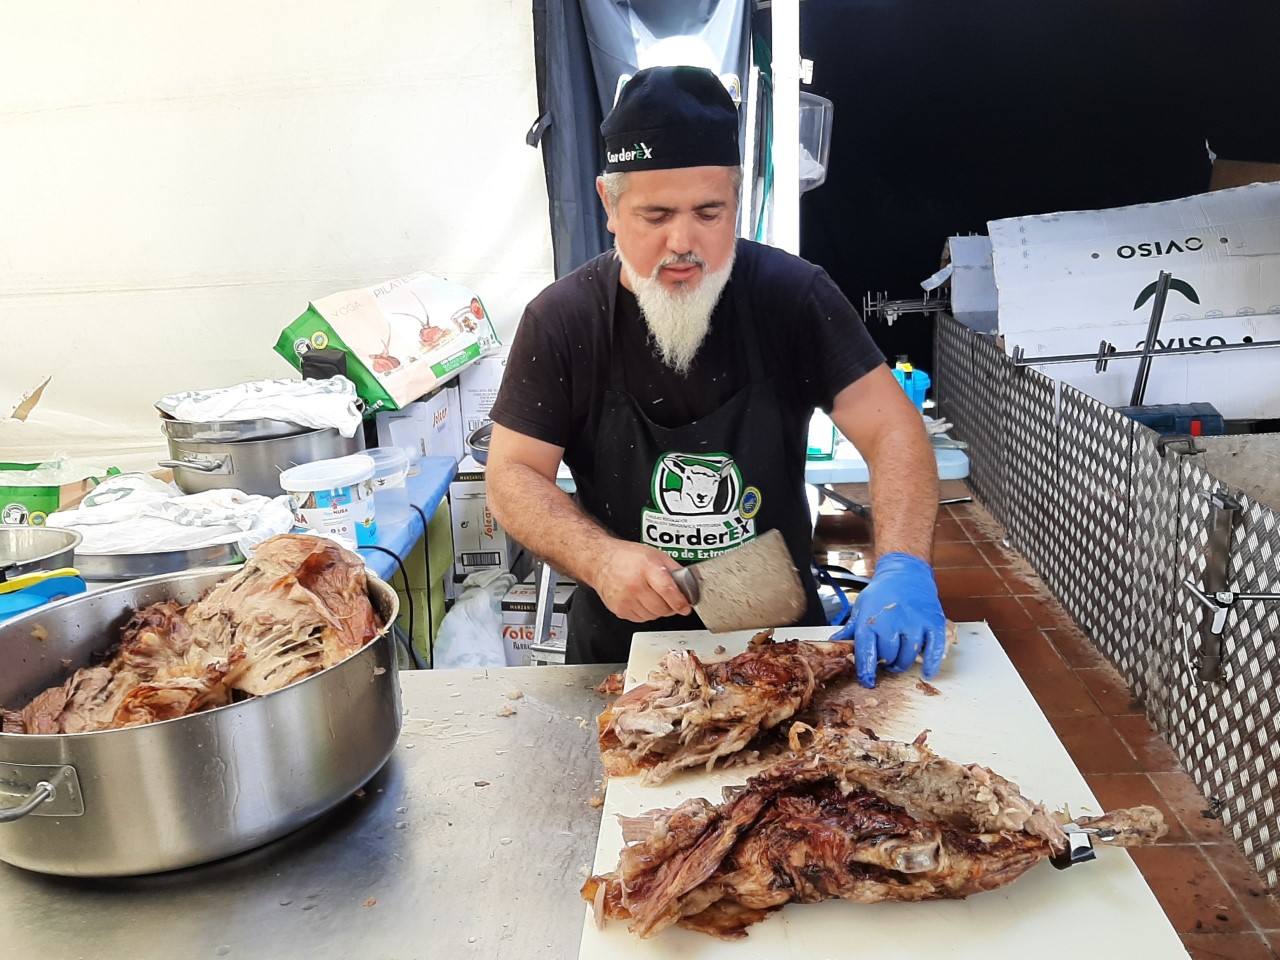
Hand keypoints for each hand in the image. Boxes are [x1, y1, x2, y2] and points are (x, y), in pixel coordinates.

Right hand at [594, 541, 693, 622]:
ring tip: (652, 597)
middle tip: (670, 600)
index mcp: (647, 569)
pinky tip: (642, 600)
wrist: (601, 560)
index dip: (680, 602)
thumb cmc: (627, 557)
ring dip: (657, 610)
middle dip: (670, 607)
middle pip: (662, 608)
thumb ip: (675, 569)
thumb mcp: (656, 555)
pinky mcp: (620, 609)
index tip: (685, 607)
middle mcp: (635, 585)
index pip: (667, 591)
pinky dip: (645, 613)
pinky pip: (641, 619)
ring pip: (652, 616)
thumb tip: (690, 584)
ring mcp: (626, 599)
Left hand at [830, 552, 945, 687]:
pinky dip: (931, 664)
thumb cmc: (882, 592)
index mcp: (871, 620)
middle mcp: (892, 623)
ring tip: (898, 660)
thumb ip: (850, 629)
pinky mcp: (933, 623)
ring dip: (903, 663)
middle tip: (885, 660)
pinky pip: (935, 650)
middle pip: (888, 657)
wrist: (906, 573)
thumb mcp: (861, 608)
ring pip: (909, 656)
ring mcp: (915, 623)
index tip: (867, 680)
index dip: (866, 671)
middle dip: (885, 663)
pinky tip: (927, 672)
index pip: (866, 653)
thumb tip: (835, 643)